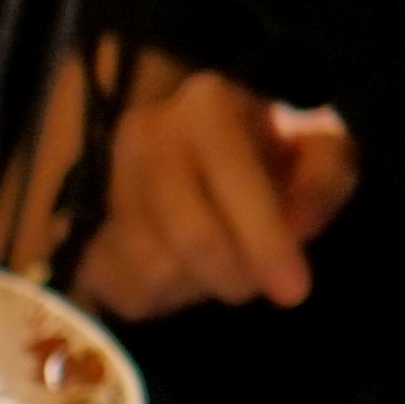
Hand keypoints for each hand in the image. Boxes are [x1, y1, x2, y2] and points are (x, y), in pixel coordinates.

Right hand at [3, 43, 358, 317]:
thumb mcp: (320, 143)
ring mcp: (103, 181)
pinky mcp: (82, 222)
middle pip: (186, 239)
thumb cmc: (271, 142)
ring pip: (149, 271)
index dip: (265, 244)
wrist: (203, 142)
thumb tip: (297, 228)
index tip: (294, 292)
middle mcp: (143, 137)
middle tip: (254, 282)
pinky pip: (115, 287)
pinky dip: (153, 296)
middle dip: (231, 275)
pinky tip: (179, 276)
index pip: (232, 185)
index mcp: (205, 107)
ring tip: (215, 269)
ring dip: (192, 286)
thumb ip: (322, 179)